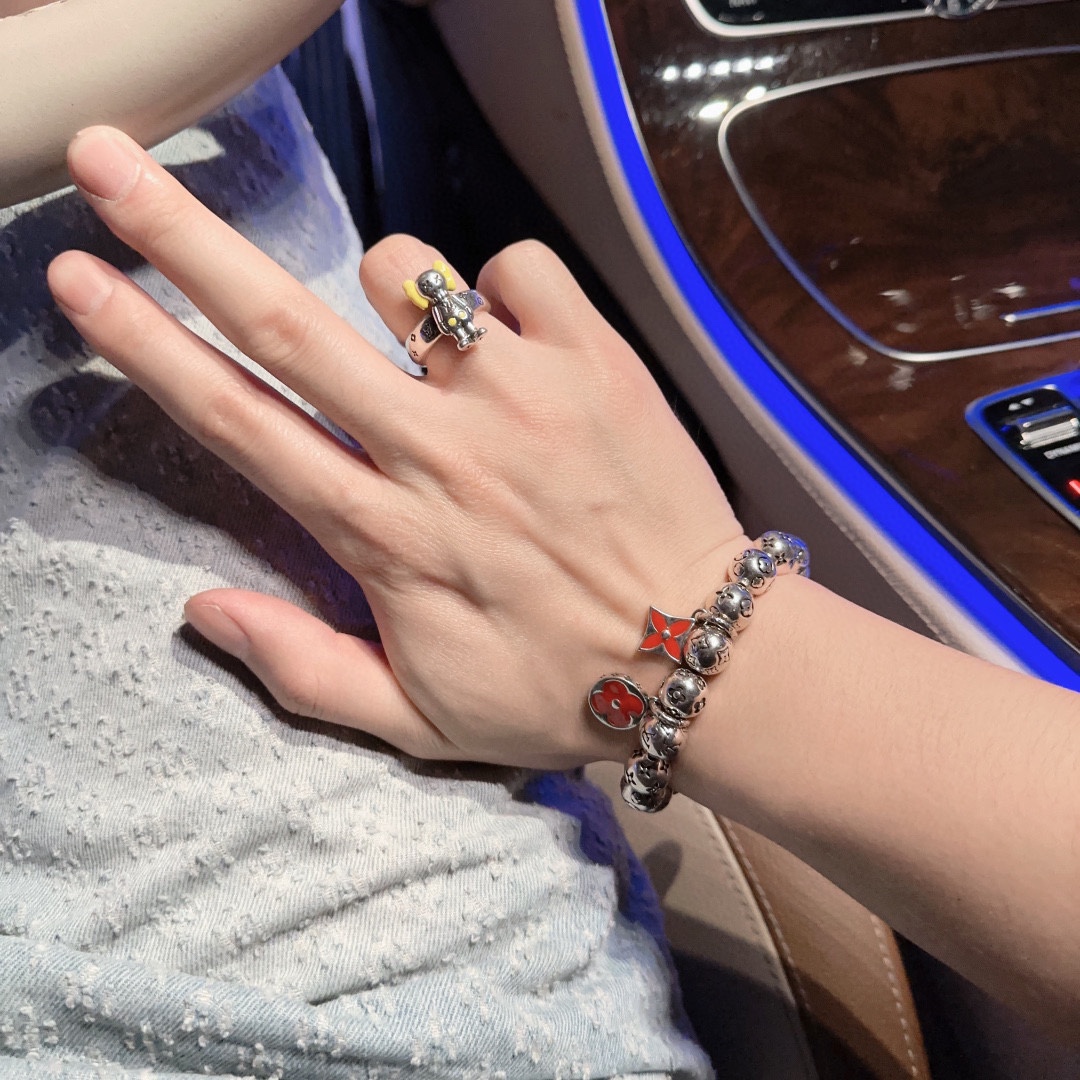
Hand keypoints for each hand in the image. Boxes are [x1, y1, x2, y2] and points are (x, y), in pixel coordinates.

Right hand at [47, 126, 746, 768]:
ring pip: (407, 274)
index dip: (147, 348)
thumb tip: (198, 610)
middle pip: (287, 326)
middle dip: (183, 239)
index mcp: (385, 532)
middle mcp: (439, 451)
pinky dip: (501, 288)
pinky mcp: (595, 362)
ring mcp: (521, 397)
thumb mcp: (417, 719)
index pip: (239, 425)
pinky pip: (517, 267)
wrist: (700, 657)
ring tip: (429, 351)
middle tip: (113, 166)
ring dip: (388, 289)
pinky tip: (517, 345)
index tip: (82, 283)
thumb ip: (301, 666)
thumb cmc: (556, 690)